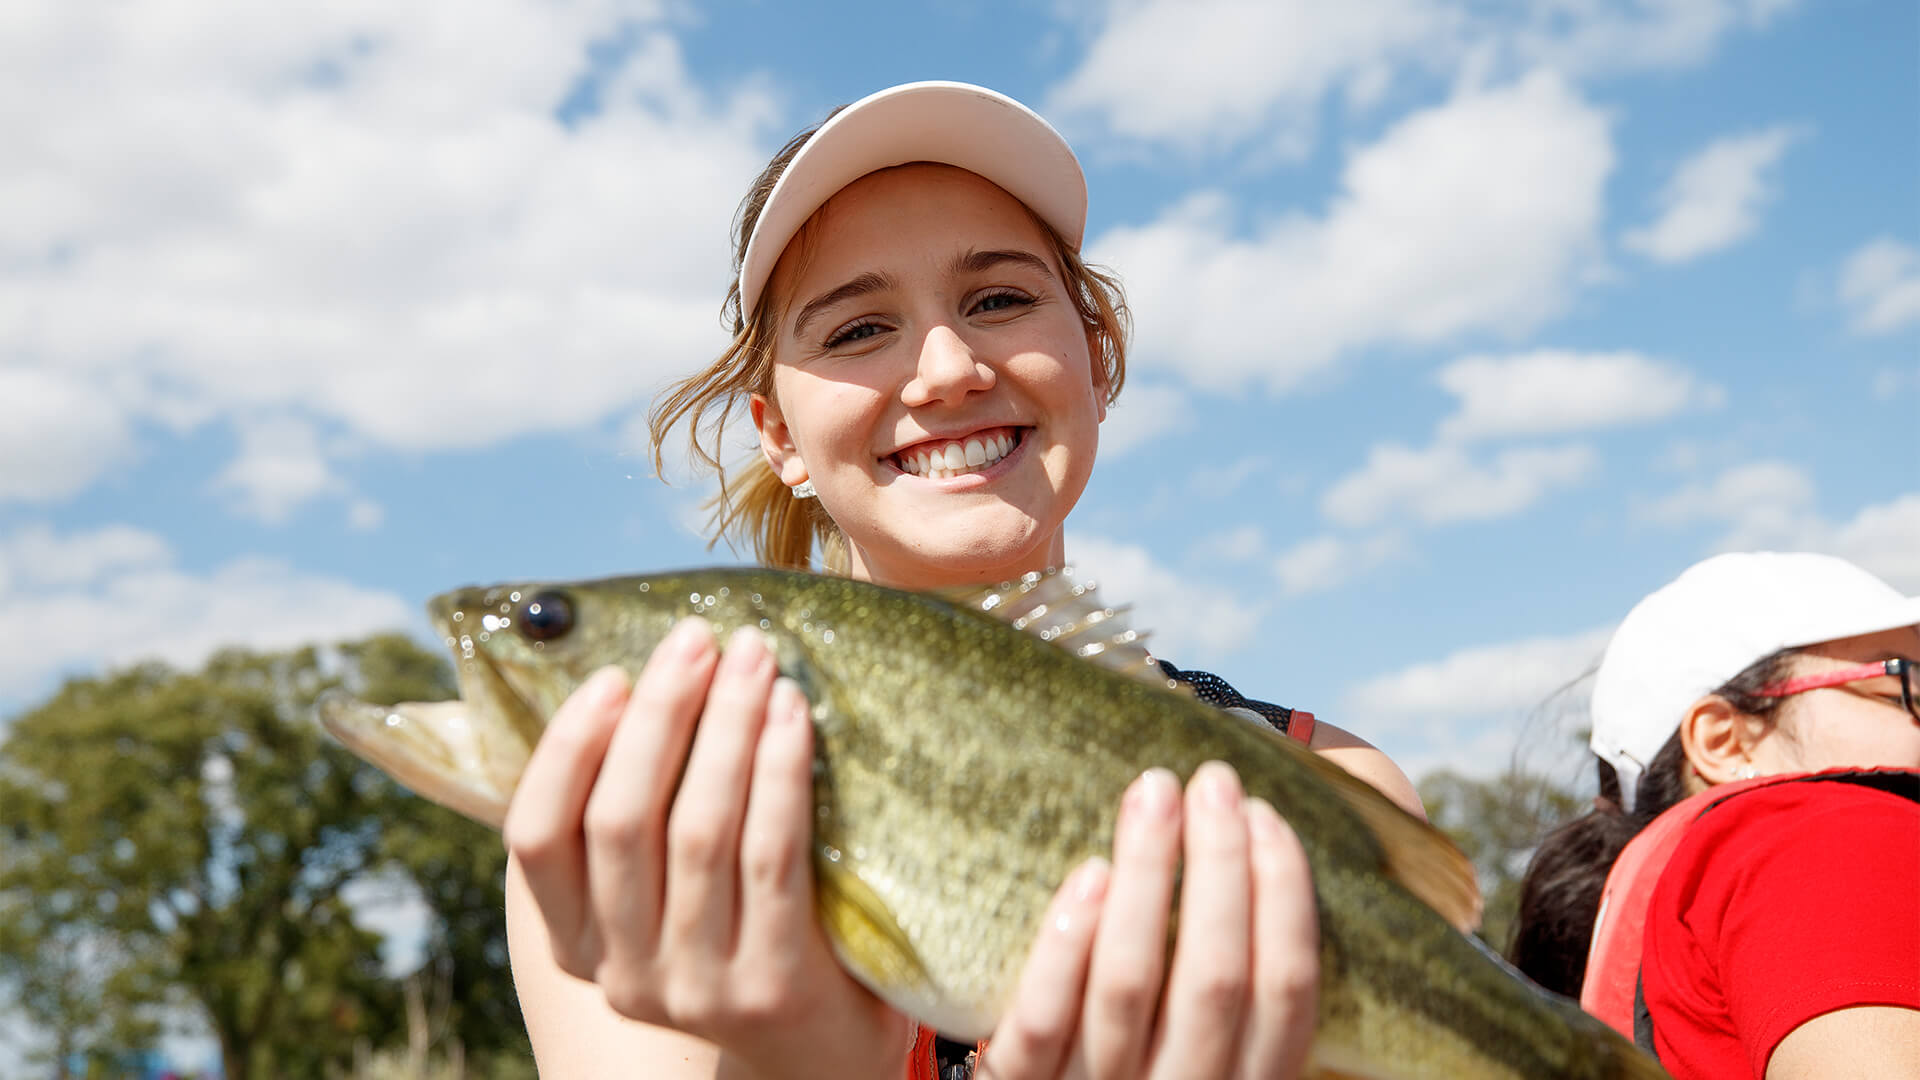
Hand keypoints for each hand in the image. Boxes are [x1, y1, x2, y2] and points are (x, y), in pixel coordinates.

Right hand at [502, 619, 911, 1079]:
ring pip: (696, 831)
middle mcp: (621, 974)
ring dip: (726, 727)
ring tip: (755, 659)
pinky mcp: (770, 988)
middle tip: (699, 640)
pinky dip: (779, 773)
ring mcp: (695, 987)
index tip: (613, 676)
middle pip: (620, 820)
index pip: (536, 838)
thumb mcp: (663, 892)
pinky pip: (770, 857)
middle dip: (661, 714)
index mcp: (575, 942)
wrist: (820, 1049)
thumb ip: (637, 814)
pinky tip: (794, 717)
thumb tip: (640, 674)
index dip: (568, 750)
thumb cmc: (740, 930)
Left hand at [979, 763, 1319, 1079]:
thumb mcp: (1214, 1039)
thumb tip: (1261, 834)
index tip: (1265, 814)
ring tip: (1152, 793)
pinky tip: (1090, 873)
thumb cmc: (1151, 1056)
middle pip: (1214, 976)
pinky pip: (1045, 1019)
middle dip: (1220, 864)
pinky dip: (1067, 944)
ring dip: (1147, 874)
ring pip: (1128, 983)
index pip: (1288, 987)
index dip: (1284, 894)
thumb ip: (1241, 969)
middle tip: (1212, 780)